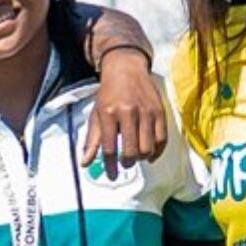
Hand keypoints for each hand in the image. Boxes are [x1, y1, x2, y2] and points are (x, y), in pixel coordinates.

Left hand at [85, 43, 170, 169]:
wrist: (126, 68)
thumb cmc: (108, 94)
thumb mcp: (96, 114)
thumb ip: (92, 140)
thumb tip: (85, 163)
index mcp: (108, 114)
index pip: (109, 148)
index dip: (110, 166)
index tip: (112, 176)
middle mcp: (128, 113)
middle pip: (131, 151)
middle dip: (127, 162)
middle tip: (125, 162)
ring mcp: (146, 112)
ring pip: (147, 148)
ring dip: (141, 157)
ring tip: (136, 155)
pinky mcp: (159, 111)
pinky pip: (161, 139)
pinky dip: (156, 151)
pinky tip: (149, 154)